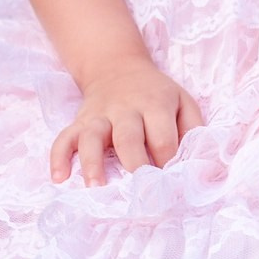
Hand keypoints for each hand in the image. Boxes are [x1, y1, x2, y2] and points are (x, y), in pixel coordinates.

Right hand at [49, 58, 204, 185]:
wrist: (116, 67)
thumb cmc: (155, 94)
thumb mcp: (183, 102)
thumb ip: (194, 130)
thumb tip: (200, 165)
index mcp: (155, 104)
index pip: (162, 137)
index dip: (167, 162)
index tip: (170, 184)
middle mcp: (124, 109)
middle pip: (128, 137)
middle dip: (134, 164)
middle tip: (141, 192)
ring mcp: (98, 115)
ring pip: (92, 137)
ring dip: (92, 162)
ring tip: (95, 187)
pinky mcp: (79, 121)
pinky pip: (64, 137)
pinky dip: (58, 157)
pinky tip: (59, 178)